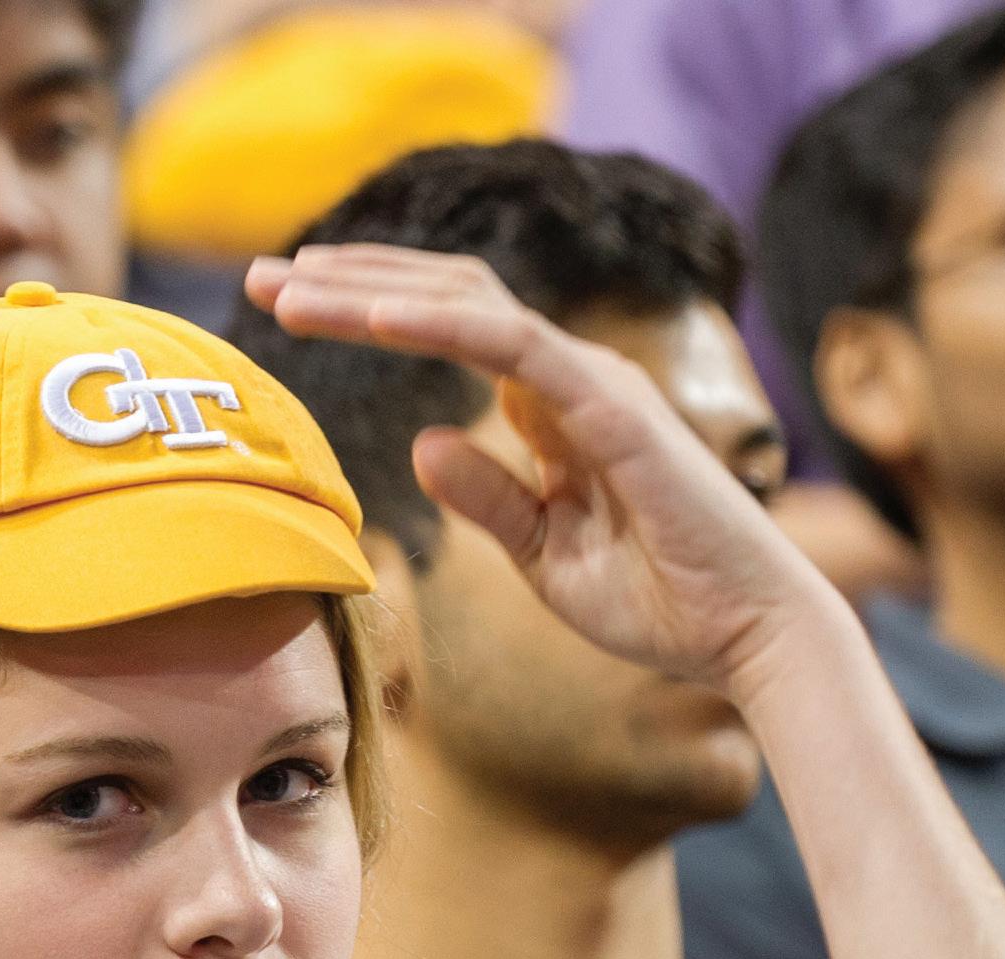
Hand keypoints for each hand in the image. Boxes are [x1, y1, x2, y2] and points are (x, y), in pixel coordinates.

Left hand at [245, 243, 835, 698]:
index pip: (451, 325)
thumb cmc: (658, 600)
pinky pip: (513, 346)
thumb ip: (488, 495)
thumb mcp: (542, 555)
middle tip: (261, 278)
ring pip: (468, 301)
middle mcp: (570, 377)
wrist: (743, 635)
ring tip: (293, 287)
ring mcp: (593, 384)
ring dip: (374, 288)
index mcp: (552, 407)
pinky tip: (374, 313)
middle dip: (350, 280)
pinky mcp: (611, 409)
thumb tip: (424, 442)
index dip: (369, 308)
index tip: (288, 309)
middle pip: (446, 293)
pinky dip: (440, 322)